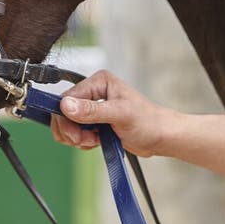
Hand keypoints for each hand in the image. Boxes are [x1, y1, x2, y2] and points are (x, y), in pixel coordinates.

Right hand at [51, 69, 176, 156]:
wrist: (161, 137)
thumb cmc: (148, 121)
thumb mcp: (120, 114)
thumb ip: (92, 110)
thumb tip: (66, 105)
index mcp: (99, 81)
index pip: (68, 97)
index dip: (66, 117)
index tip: (74, 134)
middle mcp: (94, 91)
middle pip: (64, 111)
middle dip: (71, 129)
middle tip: (84, 140)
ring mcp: (93, 107)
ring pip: (68, 123)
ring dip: (77, 137)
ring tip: (93, 141)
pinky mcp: (94, 121)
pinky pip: (76, 132)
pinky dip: (82, 141)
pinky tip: (96, 142)